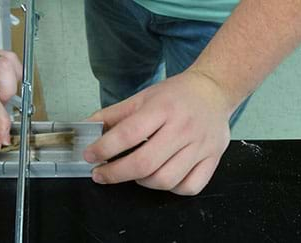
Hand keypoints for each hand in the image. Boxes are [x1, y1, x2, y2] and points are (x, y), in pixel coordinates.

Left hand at [84, 71, 233, 194]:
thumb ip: (113, 114)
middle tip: (100, 174)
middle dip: (115, 174)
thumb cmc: (175, 95)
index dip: (104, 148)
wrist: (213, 90)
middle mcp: (183, 128)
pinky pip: (190, 187)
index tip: (89, 156)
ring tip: (133, 173)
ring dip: (142, 182)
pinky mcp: (213, 159)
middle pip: (145, 163)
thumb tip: (86, 127)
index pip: (128, 134)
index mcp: (163, 108)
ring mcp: (201, 146)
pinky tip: (161, 177)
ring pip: (166, 180)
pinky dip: (171, 189)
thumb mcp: (142, 97)